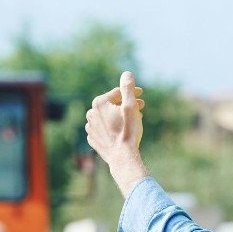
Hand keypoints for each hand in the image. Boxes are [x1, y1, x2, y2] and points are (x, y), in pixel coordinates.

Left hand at [86, 71, 148, 195]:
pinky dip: (113, 127)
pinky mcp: (93, 138)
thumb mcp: (131, 107)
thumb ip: (128, 88)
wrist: (122, 157)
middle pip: (113, 104)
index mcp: (99, 102)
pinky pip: (105, 128)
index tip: (142, 95)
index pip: (118, 93)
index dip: (132, 93)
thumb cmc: (128, 132)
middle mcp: (91, 113)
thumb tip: (126, 74)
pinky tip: (122, 131)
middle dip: (127, 105)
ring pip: (108, 116)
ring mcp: (90, 127)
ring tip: (133, 121)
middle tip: (141, 108)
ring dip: (120, 116)